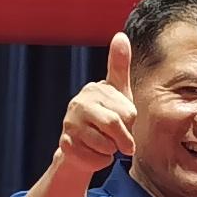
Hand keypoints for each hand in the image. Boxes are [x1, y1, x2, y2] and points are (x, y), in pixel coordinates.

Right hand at [55, 29, 137, 175]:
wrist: (84, 145)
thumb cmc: (107, 115)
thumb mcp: (119, 92)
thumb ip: (119, 65)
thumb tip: (120, 35)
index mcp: (94, 89)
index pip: (128, 112)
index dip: (130, 123)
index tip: (123, 120)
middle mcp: (78, 103)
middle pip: (115, 125)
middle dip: (123, 139)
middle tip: (119, 139)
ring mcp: (69, 124)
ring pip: (105, 145)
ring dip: (111, 150)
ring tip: (103, 143)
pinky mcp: (65, 145)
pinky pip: (95, 158)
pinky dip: (100, 161)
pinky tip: (93, 152)